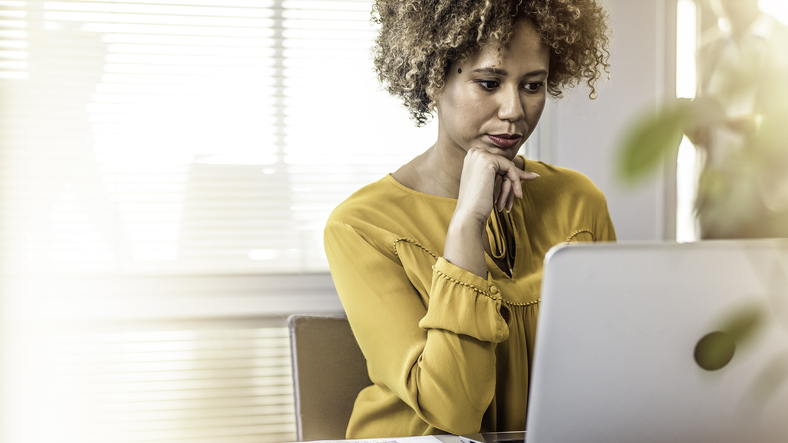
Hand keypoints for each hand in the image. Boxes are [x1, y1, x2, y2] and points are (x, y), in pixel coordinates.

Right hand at [443, 148, 537, 277]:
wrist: (468, 216)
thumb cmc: (477, 205)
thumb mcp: (492, 186)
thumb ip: (507, 175)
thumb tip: (534, 175)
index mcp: (472, 157)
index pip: (499, 163)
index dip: (511, 175)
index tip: (530, 179)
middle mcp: (474, 153)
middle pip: (504, 164)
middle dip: (513, 181)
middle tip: (519, 195)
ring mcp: (480, 155)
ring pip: (508, 167)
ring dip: (511, 187)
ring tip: (507, 205)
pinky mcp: (488, 161)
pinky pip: (510, 168)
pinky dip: (515, 182)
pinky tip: (517, 195)